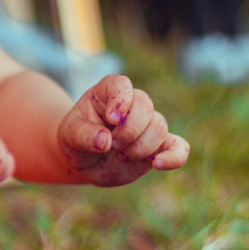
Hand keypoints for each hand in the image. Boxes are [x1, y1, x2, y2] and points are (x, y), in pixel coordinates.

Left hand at [56, 74, 188, 187]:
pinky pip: (179, 147)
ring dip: (141, 145)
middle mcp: (131, 105)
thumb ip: (84, 135)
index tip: (111, 118)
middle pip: (145, 105)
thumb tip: (105, 141)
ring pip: (159, 126)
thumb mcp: (69, 136)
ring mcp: (146, 125)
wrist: (84, 162)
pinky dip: (174, 156)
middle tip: (114, 145)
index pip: (121, 84)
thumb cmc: (75, 141)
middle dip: (130, 129)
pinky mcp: (158, 146)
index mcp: (107, 93)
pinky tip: (157, 164)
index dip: (121, 99)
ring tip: (121, 156)